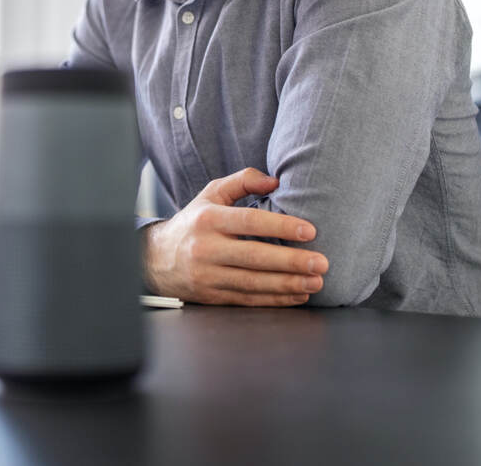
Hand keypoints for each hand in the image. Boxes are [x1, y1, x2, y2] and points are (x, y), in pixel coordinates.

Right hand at [141, 168, 327, 305]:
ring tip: (316, 282)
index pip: (249, 222)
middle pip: (254, 257)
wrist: (158, 259)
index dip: (280, 226)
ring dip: (288, 285)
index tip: (309, 231)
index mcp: (208, 219)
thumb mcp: (211, 194)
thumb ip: (242, 181)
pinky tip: (298, 295)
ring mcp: (208, 276)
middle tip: (322, 263)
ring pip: (253, 283)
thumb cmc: (194, 222)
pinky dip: (275, 300)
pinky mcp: (212, 297)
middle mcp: (206, 248)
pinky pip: (248, 299)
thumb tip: (275, 181)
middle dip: (291, 262)